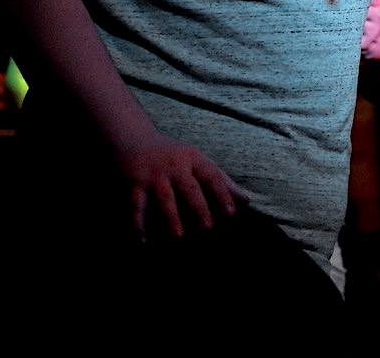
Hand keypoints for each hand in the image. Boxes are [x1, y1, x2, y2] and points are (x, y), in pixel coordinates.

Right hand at [116, 129, 248, 240]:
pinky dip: (138, 224)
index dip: (222, 194)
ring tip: (179, 237)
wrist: (133, 139)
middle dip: (199, 208)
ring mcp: (153, 175)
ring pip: (164, 199)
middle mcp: (174, 166)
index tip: (231, 213)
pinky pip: (136, 206)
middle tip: (208, 228)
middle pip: (189, 189)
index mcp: (193, 159)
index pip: (211, 176)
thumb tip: (246, 201)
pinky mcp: (134, 184)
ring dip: (171, 218)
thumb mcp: (197, 161)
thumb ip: (221, 180)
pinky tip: (143, 241)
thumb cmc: (173, 156)